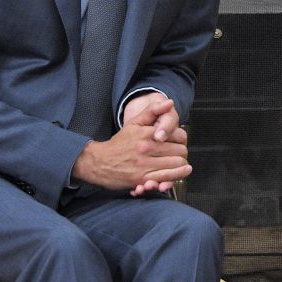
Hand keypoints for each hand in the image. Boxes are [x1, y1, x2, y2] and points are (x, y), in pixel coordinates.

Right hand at [72, 97, 190, 193]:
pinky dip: (176, 176)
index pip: (178, 135)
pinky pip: (166, 178)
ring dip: (182, 165)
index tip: (179, 141)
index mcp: (147, 134)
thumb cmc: (119, 143)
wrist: (99, 162)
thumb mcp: (134, 123)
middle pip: (180, 151)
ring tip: (182, 163)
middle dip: (182, 152)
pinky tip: (180, 172)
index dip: (181, 138)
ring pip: (176, 165)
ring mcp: (144, 165)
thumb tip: (169, 102)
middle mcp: (147, 148)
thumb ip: (152, 111)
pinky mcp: (142, 179)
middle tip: (179, 153)